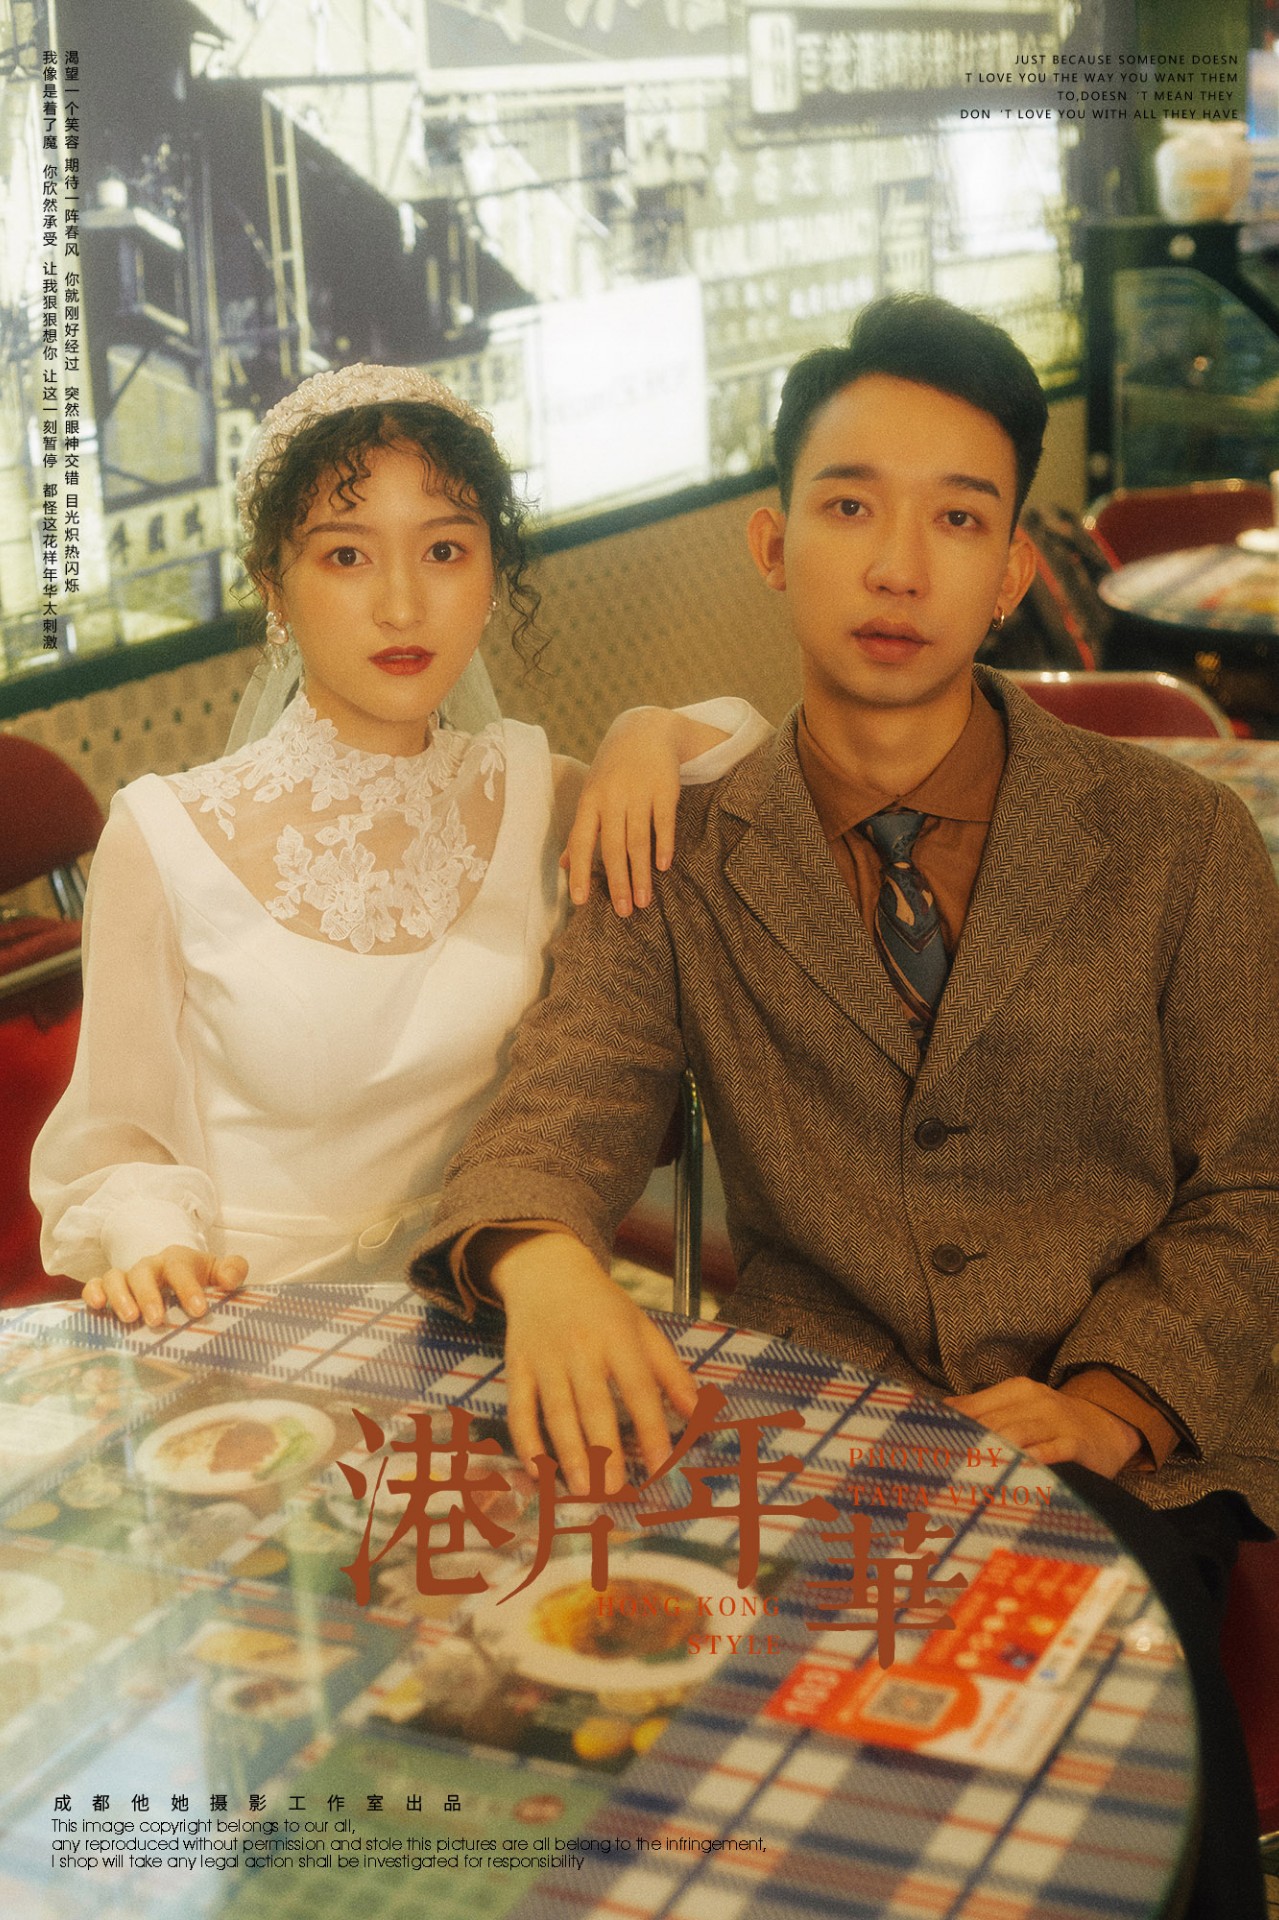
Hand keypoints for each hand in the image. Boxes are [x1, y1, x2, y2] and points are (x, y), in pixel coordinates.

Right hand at [82, 1247, 247, 1327]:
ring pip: (115, 1277)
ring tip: (130, 1318)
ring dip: (120, 1297)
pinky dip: (93, 1293)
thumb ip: (232, 1270)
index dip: (188, 1288)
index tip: (198, 1310)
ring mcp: (127, 1276)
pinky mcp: (108, 1288)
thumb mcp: (218, 1270)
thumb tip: (229, 1281)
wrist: (174, 1271)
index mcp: (177, 1260)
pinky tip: (96, 1307)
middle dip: (149, 1296)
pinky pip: (95, 1284)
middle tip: (157, 1320)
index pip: (180, 1268)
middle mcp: (149, 1265)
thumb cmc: (198, 1277)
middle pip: (143, 1272)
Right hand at [478, 1229, 699, 1494]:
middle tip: (615, 1489)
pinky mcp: (517, 1366)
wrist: (547, 1271)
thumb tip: (698, 1414)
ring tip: (584, 1489)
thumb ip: (671, 1372)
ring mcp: (545, 1358)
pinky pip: (519, 1409)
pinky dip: (525, 1440)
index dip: (651, 1426)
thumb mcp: (642, 1328)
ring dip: (569, 1452)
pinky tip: (537, 1469)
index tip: (663, 1464)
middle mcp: (581, 1347)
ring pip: (556, 1411)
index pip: (638, 1387)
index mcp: (618, 1336)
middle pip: (594, 1403)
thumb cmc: (602, 1307)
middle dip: (605, 1449)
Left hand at [562, 707, 724, 913]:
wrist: (644, 730)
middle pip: (613, 847)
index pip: (582, 841)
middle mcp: (612, 798)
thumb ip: (581, 831)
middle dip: (617, 882)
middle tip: (622, 913)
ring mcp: (639, 793)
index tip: (581, 902)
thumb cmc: (613, 771)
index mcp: (590, 802)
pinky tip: (664, 868)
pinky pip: (663, 822)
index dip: (581, 872)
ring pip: (638, 840)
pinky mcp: (664, 789)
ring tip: (643, 902)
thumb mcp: (592, 795)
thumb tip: (564, 866)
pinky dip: (664, 845)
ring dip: (641, 874)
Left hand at [945, 1375, 1141, 1478]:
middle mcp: (1035, 1400)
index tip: (925, 1446)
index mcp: (1016, 1390)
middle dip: (966, 1444)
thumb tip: (939, 1417)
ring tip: (966, 1474)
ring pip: (1016, 1434)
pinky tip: (1012, 1474)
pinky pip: (1049, 1451)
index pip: (973, 1405)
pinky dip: (1029, 1461)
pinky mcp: (1075, 1442)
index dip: (949, 1426)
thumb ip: (983, 1412)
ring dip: (991, 1453)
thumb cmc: (1053, 1423)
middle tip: (940, 1468)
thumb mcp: (1020, 1409)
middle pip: (991, 1422)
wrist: (1109, 1426)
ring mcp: (1057, 1420)